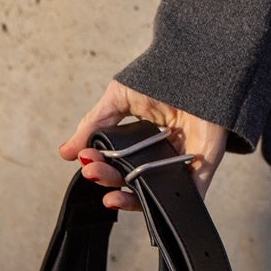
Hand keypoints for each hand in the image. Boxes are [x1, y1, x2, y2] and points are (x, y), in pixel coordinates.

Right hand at [58, 79, 228, 211]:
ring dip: (129, 200)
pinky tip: (146, 206)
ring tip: (111, 197)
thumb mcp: (119, 98)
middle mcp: (161, 154)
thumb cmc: (163, 76)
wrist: (200, 63)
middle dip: (108, 180)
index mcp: (142, 140)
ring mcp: (182, 161)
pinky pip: (188, 196)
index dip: (101, 167)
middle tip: (93, 173)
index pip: (118, 163)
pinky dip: (171, 207)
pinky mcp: (203, 166)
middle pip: (131, 179)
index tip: (86, 162)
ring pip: (154, 192)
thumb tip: (66, 152)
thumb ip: (94, 125)